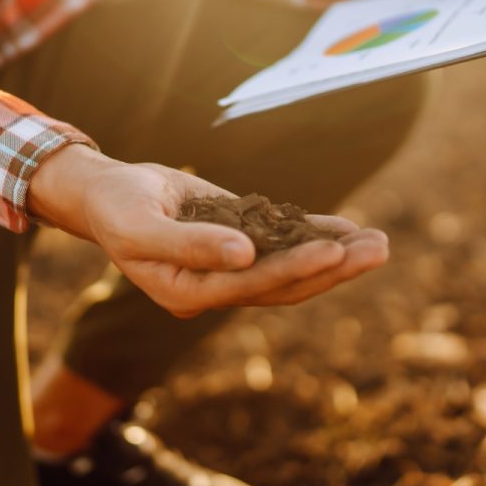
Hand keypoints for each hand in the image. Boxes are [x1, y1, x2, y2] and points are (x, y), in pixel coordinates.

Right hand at [28, 145, 388, 317]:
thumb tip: (245, 254)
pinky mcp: (238, 238)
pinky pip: (280, 240)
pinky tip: (347, 228)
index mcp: (187, 293)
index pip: (250, 286)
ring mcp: (230, 264)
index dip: (293, 270)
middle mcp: (215, 286)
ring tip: (379, 243)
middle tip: (378, 250)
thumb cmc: (115, 208)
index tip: (333, 252)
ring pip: (289, 265)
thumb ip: (191, 244)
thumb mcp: (140, 225)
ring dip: (335, 255)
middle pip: (282, 284)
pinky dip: (313, 233)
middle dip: (332, 268)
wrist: (107, 192)